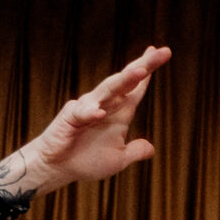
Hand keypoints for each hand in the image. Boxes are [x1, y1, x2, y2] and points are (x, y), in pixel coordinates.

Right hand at [0, 45, 170, 196]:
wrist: (57, 167)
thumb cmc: (85, 160)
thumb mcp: (117, 159)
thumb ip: (134, 151)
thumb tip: (151, 148)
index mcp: (118, 112)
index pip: (136, 88)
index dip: (148, 71)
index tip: (162, 52)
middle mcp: (105, 104)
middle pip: (126, 81)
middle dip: (143, 66)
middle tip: (161, 52)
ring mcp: (87, 107)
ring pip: (108, 90)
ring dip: (124, 80)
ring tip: (141, 71)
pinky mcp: (70, 116)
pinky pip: (82, 113)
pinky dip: (90, 112)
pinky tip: (98, 113)